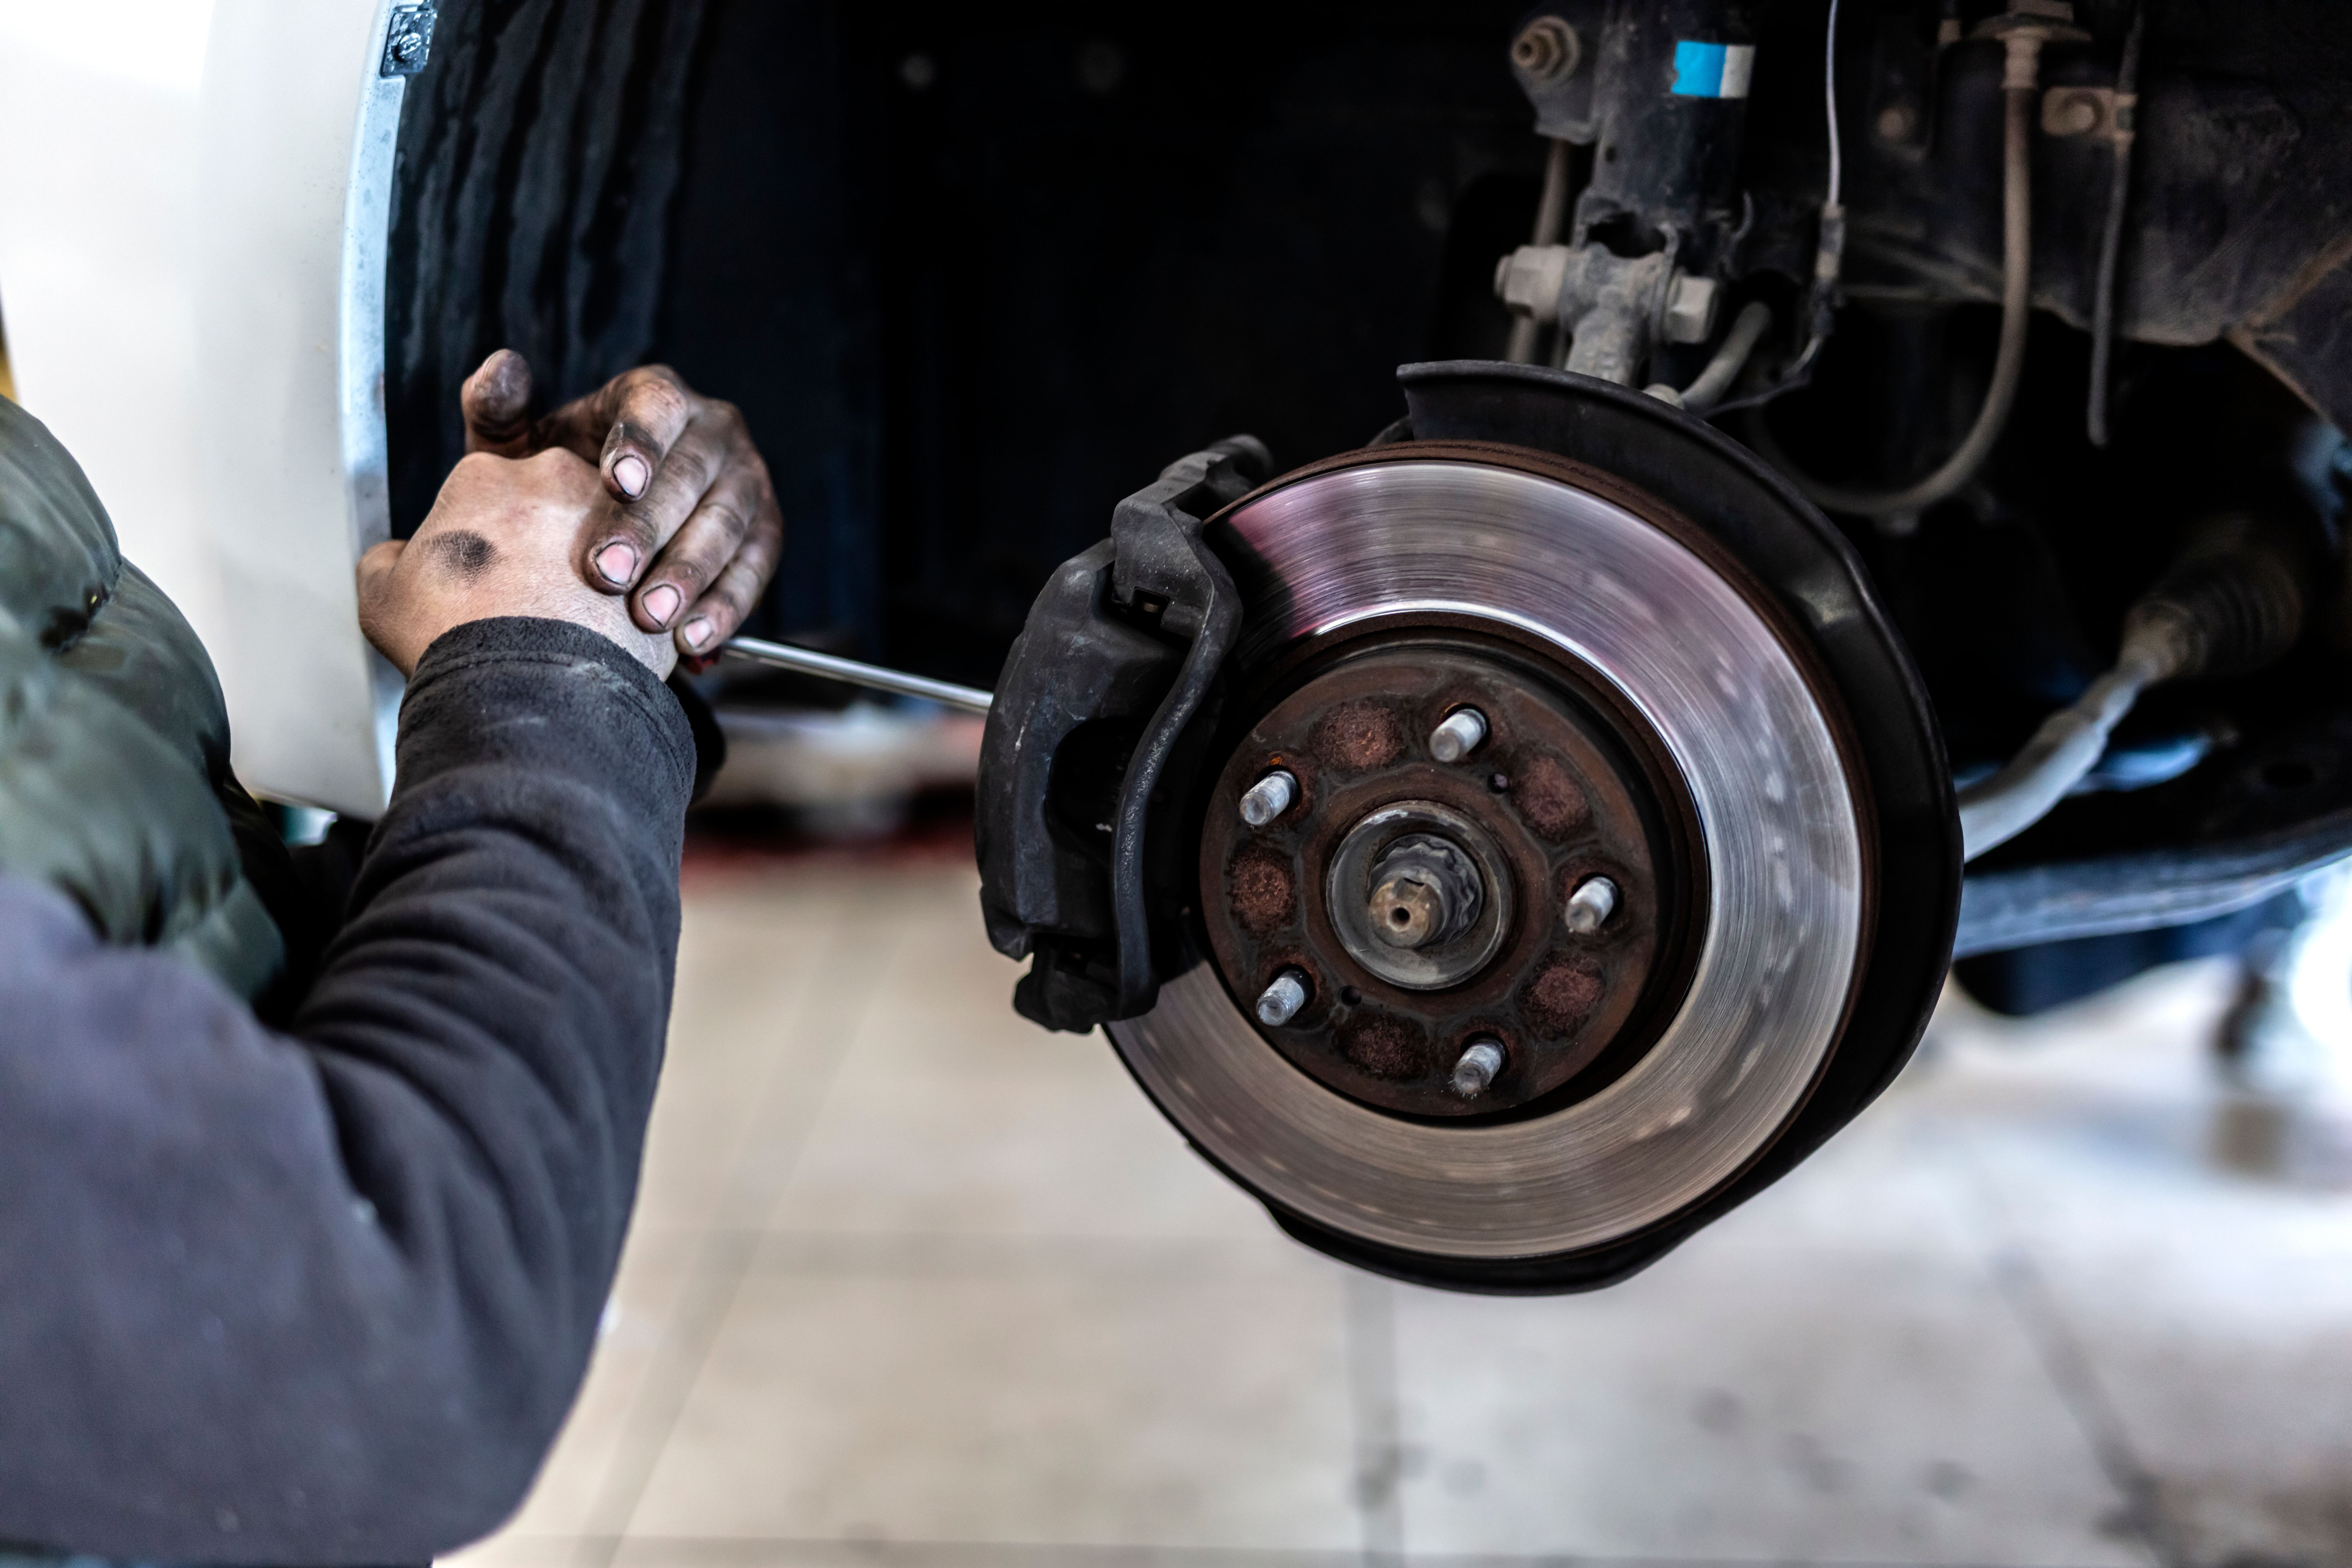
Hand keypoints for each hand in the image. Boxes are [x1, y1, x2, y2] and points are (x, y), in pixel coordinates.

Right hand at [357, 450, 676, 679]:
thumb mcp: (383, 594)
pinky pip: (649, 579)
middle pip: (553, 503)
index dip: (482, 536)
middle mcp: (559, 479)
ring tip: (574, 623)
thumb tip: (394, 559)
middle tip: (531, 596)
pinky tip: (612, 638)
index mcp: (488, 474)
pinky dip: (634, 605)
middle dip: (546, 544)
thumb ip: (388, 560)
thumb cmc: (457, 636)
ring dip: (597, 572)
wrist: (527, 688)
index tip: (483, 572)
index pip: (486, 491)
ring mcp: (618, 519)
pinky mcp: (661, 563)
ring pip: (610, 538)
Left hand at [460, 350, 782, 660]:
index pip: (658, 407)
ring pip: (728, 525)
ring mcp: (746, 480)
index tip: (616, 483)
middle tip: (607, 574)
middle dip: (650, 528)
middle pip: (691, 474)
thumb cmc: (560, 480)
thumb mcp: (523, 445)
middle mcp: (713, 428)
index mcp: (657, 395)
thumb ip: (498, 410)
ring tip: (649, 618)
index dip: (641, 442)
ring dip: (689, 574)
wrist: (603, 524)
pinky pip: (754, 569)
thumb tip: (501, 368)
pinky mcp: (767, 530)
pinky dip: (725, 607)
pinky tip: (690, 638)